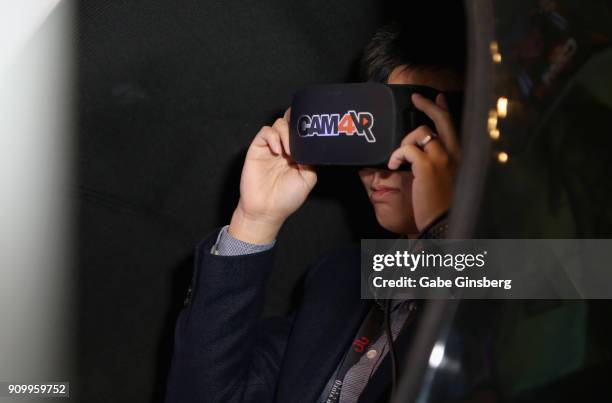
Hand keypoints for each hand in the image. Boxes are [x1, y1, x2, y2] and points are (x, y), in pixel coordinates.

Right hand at [229, 109, 316, 243]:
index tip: (313, 126)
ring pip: (279, 124)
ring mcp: (271, 147)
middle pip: (291, 122)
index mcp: (298, 153)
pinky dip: (273, 137)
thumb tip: (313, 143)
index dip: (306, 125)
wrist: (266, 210)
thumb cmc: (286, 198)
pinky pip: (265, 132)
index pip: (302, 131)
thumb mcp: (308, 178)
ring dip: (286, 133)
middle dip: (297, 122)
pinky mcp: (257, 148)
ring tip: (290, 152)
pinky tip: (277, 150)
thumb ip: (311, 159)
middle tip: (301, 134)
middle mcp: (285, 147)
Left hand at [387, 93, 460, 231]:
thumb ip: (441, 163)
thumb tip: (423, 153)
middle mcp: (455, 152)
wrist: (444, 221)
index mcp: (461, 156)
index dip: (444, 109)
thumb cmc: (444, 205)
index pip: (453, 125)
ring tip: (398, 159)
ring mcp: (441, 157)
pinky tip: (394, 166)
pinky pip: (406, 148)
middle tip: (415, 98)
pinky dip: (397, 155)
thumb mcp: (448, 179)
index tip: (438, 98)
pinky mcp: (427, 166)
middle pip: (441, 119)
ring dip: (404, 142)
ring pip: (420, 132)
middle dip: (427, 105)